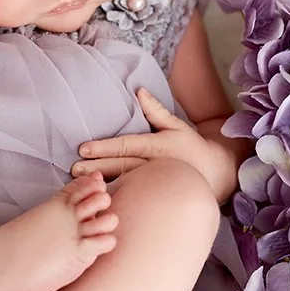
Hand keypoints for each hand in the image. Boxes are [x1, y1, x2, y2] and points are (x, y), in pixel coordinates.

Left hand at [73, 88, 237, 199]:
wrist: (214, 174)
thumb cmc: (191, 147)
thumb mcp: (176, 126)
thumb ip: (156, 110)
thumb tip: (138, 91)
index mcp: (156, 147)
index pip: (125, 146)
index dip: (104, 148)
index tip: (83, 149)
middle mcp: (153, 166)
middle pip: (120, 167)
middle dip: (96, 169)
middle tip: (75, 170)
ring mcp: (153, 184)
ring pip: (124, 184)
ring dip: (101, 184)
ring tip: (80, 185)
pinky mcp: (153, 195)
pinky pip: (132, 197)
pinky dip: (115, 198)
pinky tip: (97, 199)